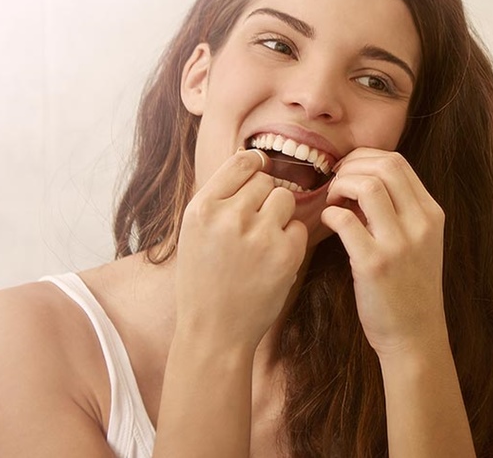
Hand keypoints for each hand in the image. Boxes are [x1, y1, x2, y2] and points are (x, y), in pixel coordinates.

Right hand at [174, 149, 307, 349]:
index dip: (254, 168)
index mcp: (202, 208)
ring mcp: (259, 235)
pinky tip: (271, 261)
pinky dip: (290, 241)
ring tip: (261, 242)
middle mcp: (229, 217)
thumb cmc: (203, 280)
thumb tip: (254, 160)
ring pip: (286, 198)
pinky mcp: (286, 254)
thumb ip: (220, 198)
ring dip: (280, 215)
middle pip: (266, 181)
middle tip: (251, 228)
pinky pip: (298, 228)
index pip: (242, 162)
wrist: (214, 331)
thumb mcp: (194, 233)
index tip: (255, 181)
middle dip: (264, 199)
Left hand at [321, 148, 447, 359]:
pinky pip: (345, 220)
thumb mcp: (420, 242)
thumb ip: (400, 211)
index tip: (348, 172)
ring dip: (341, 186)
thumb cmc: (410, 288)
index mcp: (432, 214)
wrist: (414, 335)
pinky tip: (328, 223)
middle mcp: (420, 224)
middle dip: (351, 166)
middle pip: (384, 166)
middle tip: (335, 183)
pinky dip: (330, 214)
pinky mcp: (374, 264)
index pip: (398, 162)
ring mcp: (399, 244)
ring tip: (333, 201)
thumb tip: (361, 182)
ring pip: (367, 185)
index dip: (365, 158)